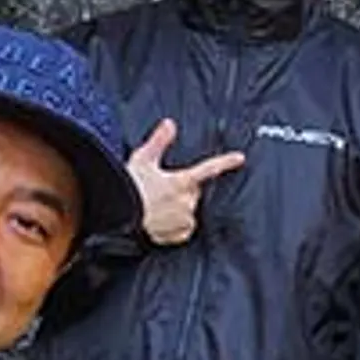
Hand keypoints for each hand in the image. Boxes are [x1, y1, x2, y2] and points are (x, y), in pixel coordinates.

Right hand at [128, 117, 246, 245]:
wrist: (119, 217)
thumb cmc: (129, 188)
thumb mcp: (142, 160)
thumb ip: (159, 141)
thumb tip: (170, 124)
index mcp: (183, 181)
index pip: (209, 168)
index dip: (226, 161)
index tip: (240, 158)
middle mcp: (188, 201)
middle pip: (194, 191)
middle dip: (182, 188)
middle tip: (162, 189)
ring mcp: (185, 219)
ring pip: (189, 209)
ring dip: (179, 207)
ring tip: (159, 206)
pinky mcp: (179, 235)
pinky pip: (184, 228)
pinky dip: (176, 225)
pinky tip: (161, 221)